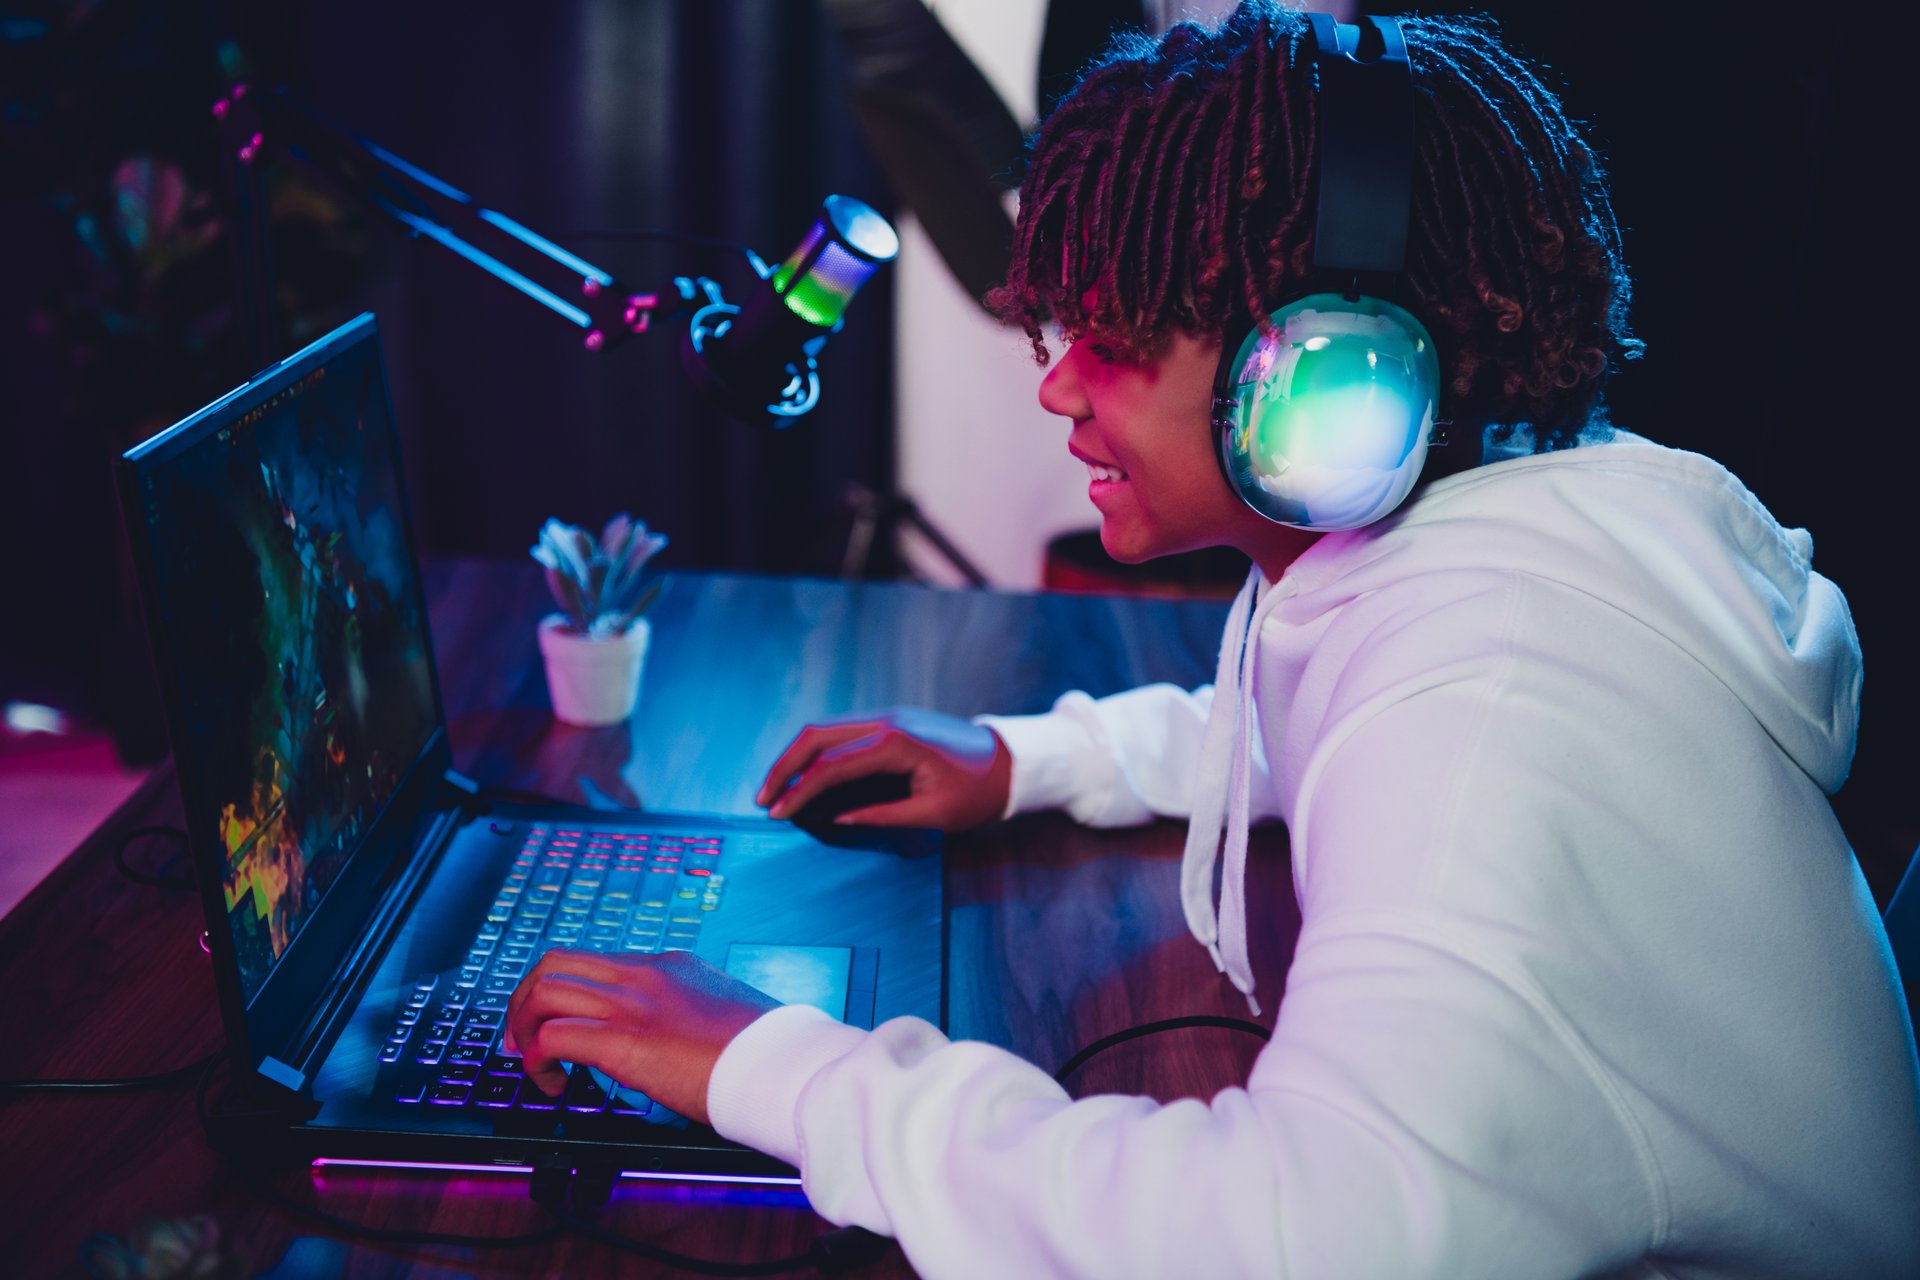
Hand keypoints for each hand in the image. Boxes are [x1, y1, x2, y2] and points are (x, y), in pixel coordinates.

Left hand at [502, 948, 780, 1123]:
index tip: (558, 1021)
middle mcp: (644, 975)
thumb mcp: (723, 1012)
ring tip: (529, 1060)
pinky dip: (538, 1061)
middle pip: (555, 962)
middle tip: (523, 1035)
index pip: (597, 962)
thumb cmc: (764, 1048)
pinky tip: (552, 1085)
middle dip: (525, 999)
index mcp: (669, 965)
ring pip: (544, 990)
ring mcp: (632, 1004)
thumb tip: (676, 1041)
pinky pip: (553, 1038)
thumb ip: (692, 1013)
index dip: (566, 992)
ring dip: (523, 1026)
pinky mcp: (624, 1041)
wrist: (781, 1061)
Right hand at [756, 707, 1012, 831]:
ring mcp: (888, 718)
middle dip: (785, 766)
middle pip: (817, 736)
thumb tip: (838, 821)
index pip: (832, 766)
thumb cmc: (980, 793)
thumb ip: (882, 816)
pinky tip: (808, 777)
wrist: (1012, 762)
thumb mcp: (935, 815)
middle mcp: (887, 721)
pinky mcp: (891, 724)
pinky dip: (818, 753)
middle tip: (763, 798)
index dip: (800, 792)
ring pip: (826, 730)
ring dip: (798, 757)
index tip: (778, 815)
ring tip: (778, 789)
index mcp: (896, 743)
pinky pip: (843, 734)